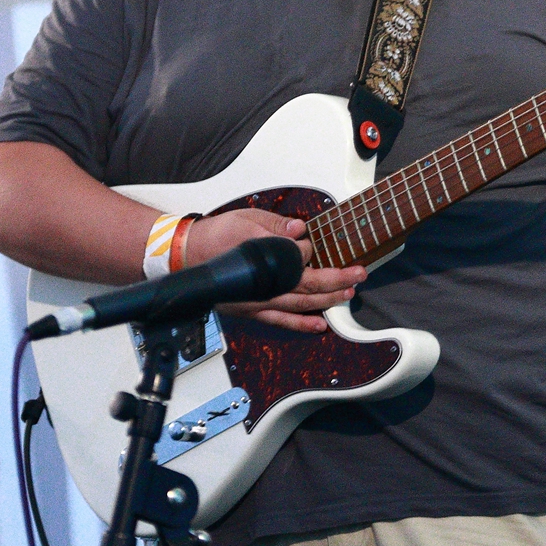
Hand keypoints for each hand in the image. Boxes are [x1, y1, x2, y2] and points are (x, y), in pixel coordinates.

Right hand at [181, 209, 366, 333]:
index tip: (319, 243)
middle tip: (358, 273)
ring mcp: (259, 300)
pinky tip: (319, 325)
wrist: (187, 256)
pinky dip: (302, 324)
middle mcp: (264, 283)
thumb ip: (274, 225)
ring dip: (327, 301)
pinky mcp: (253, 310)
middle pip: (307, 284)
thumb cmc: (215, 237)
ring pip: (300, 304)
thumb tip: (299, 229)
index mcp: (263, 257)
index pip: (299, 258)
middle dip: (337, 280)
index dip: (313, 251)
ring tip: (347, 294)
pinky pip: (281, 320)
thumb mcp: (244, 220)